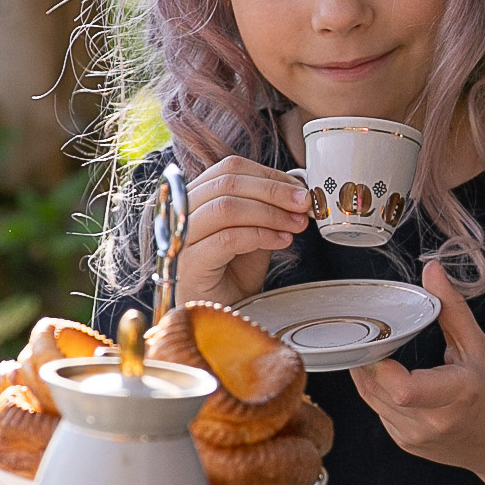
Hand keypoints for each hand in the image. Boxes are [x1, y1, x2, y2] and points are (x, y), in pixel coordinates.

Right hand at [174, 155, 310, 306]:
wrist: (220, 315)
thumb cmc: (233, 275)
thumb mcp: (255, 233)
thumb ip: (268, 210)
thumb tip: (297, 190)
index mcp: (196, 198)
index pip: (229, 169)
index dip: (269, 175)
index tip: (299, 188)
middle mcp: (182, 213)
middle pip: (228, 183)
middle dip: (274, 191)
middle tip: (304, 203)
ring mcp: (180, 238)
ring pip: (227, 207)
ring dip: (270, 213)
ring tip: (296, 224)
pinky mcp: (189, 263)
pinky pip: (228, 238)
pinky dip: (261, 235)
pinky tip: (281, 240)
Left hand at [349, 261, 484, 473]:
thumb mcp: (479, 346)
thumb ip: (451, 307)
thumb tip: (432, 270)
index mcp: (457, 394)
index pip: (404, 388)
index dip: (380, 363)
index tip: (381, 339)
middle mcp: (433, 421)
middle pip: (376, 387)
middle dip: (368, 357)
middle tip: (373, 335)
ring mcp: (415, 437)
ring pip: (370, 398)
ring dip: (368, 372)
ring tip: (378, 349)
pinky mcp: (405, 443)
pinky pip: (377, 410)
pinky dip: (378, 389)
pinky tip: (391, 376)